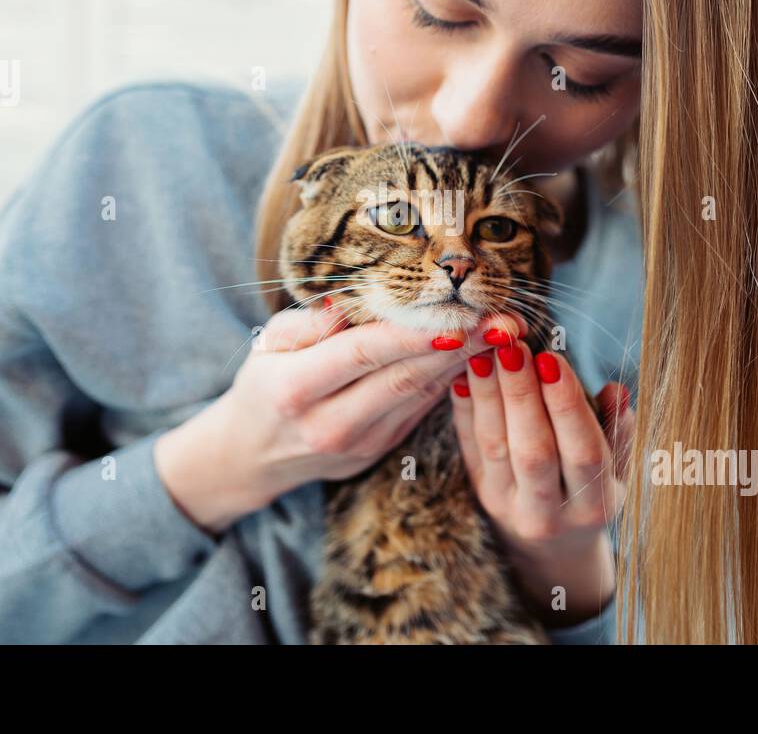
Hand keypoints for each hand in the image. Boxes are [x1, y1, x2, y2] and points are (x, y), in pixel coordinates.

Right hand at [154, 302, 527, 534]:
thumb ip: (308, 323)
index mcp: (296, 389)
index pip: (363, 354)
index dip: (413, 336)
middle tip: (503, 319)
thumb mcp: (268, 344)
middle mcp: (330, 423)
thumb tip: (347, 304)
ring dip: (467, 362)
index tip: (457, 316)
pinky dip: (451, 378)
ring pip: (420, 395)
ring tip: (504, 332)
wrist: (253, 453)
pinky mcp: (380, 449)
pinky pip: (421, 408)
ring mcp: (359, 443)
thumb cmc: (263, 381)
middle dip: (459, 345)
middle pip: (404, 377)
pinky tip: (480, 353)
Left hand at [448, 338, 634, 624]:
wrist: (553, 547)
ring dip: (488, 396)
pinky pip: (469, 449)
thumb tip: (617, 390)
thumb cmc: (592, 491)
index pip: (583, 452)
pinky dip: (465, 411)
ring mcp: (509, 508)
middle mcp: (550, 514)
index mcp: (594, 505)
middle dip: (522, 395)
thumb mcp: (617, 469)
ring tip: (486, 353)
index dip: (567, 405)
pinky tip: (463, 378)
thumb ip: (618, 430)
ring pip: (495, 448)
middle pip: (533, 451)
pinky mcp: (480, 496)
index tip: (551, 358)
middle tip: (513, 348)